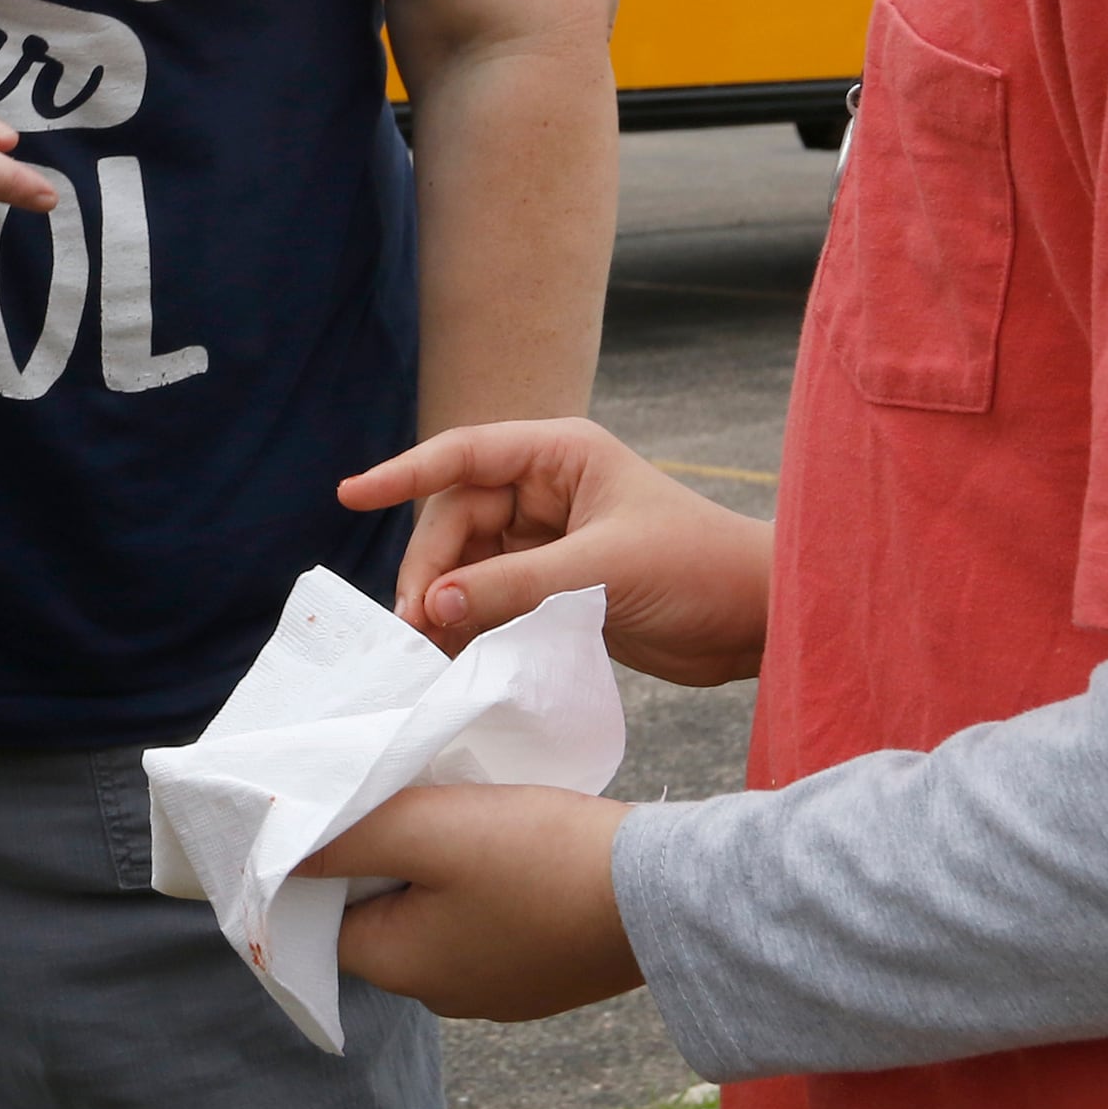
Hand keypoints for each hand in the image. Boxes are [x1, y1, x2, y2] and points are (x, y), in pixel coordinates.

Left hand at [304, 786, 641, 1021]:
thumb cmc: (538, 857)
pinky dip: (478, 877)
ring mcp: (498, 987)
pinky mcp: (541, 968)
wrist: (660, 894)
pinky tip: (500, 836)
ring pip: (434, 911)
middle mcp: (444, 993)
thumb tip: (284, 850)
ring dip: (432, 860)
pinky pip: (483, 917)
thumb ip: (348, 835)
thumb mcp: (430, 828)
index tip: (331, 805)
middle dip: (378, 853)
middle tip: (395, 790)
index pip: (323, 918)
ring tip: (449, 804)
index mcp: (404, 969)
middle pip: (378, 913)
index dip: (317, 859)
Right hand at [340, 417, 770, 681]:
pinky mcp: (558, 587)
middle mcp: (547, 491)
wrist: (757, 622)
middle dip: (433, 568)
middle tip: (418, 625)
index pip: (462, 455)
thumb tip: (435, 606)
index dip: (402, 473)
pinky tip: (458, 654)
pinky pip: (494, 596)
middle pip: (457, 519)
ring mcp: (550, 540)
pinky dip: (473, 622)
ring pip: (470, 563)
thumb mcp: (600, 573)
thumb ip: (512, 586)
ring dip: (449, 600)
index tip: (350, 496)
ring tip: (432, 647)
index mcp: (558, 456)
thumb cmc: (695, 571)